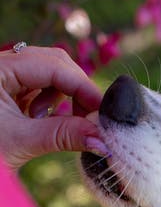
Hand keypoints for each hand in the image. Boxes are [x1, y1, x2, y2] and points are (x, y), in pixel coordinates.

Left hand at [0, 45, 105, 169]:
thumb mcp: (22, 143)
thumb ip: (64, 136)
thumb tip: (103, 141)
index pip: (54, 65)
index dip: (83, 88)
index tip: (104, 114)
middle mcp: (2, 66)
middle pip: (54, 64)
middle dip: (77, 91)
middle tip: (94, 121)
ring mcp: (4, 77)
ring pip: (49, 75)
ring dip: (65, 97)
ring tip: (66, 124)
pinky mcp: (7, 92)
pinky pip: (38, 88)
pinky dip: (50, 104)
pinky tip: (43, 121)